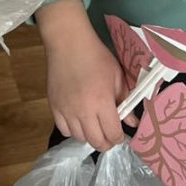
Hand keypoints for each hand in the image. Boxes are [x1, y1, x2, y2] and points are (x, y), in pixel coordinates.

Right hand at [37, 0, 126, 152]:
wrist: (69, 43)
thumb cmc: (96, 56)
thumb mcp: (117, 76)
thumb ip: (125, 100)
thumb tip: (132, 121)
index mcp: (102, 102)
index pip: (113, 134)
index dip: (119, 138)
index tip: (120, 134)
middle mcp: (83, 111)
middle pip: (96, 141)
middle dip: (106, 142)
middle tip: (109, 136)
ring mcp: (66, 110)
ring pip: (79, 138)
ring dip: (89, 136)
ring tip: (94, 126)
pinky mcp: (54, 107)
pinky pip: (64, 130)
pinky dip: (73, 130)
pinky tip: (78, 120)